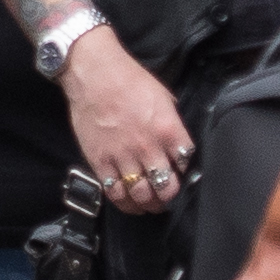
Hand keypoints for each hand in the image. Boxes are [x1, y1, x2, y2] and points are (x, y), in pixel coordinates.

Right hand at [61, 27, 189, 210]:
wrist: (94, 74)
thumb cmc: (129, 79)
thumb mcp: (163, 98)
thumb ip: (172, 125)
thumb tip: (177, 144)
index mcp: (168, 130)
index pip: (185, 165)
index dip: (184, 173)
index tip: (179, 175)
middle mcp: (148, 147)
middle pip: (165, 188)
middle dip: (168, 197)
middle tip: (166, 198)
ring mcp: (123, 156)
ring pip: (141, 195)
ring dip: (148, 204)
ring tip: (149, 205)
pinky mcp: (100, 161)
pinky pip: (114, 191)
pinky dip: (124, 202)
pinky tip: (128, 202)